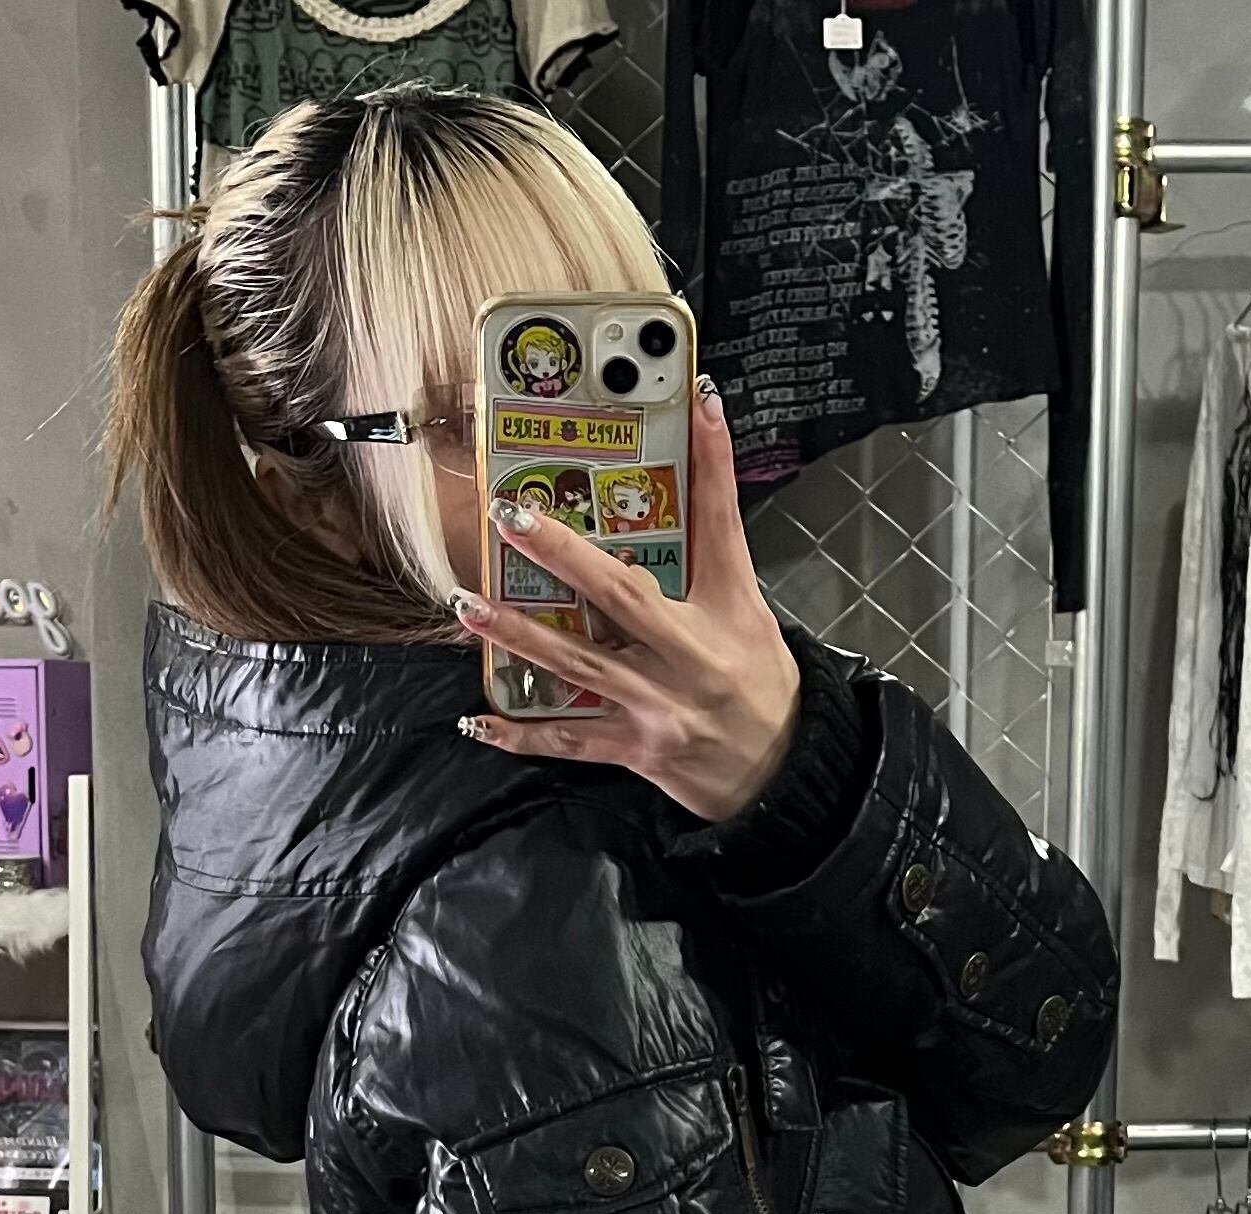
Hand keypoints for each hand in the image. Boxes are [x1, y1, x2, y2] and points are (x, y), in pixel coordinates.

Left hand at [450, 379, 800, 822]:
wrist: (782, 772)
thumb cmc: (761, 680)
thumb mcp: (748, 604)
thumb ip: (721, 526)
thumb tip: (707, 426)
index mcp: (721, 614)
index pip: (716, 529)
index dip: (708, 470)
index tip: (693, 405)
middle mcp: (686, 661)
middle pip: (620, 599)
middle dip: (562, 554)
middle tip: (509, 515)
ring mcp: (656, 709)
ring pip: (579, 668)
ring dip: (518, 638)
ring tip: (468, 606)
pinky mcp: (634, 749)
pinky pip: (569, 741)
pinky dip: (521, 735)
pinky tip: (476, 722)